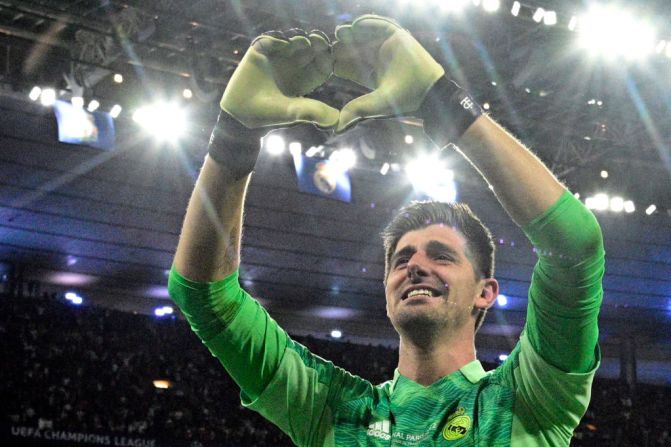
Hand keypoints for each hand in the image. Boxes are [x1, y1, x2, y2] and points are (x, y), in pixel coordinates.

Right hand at [221, 29, 338, 128]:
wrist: (241, 113)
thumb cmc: (269, 115)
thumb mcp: (293, 111)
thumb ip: (312, 111)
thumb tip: (336, 119)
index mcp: (304, 79)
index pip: (321, 65)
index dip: (327, 59)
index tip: (331, 56)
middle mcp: (292, 67)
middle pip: (310, 50)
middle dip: (316, 44)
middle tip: (320, 42)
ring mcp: (276, 58)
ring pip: (293, 41)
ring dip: (300, 39)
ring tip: (304, 41)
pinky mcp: (260, 52)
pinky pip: (271, 39)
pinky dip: (279, 38)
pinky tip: (285, 42)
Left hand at [333, 15, 444, 131]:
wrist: (428, 90)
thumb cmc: (405, 100)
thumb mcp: (377, 104)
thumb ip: (357, 110)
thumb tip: (336, 127)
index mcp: (371, 73)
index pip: (350, 66)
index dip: (337, 62)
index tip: (326, 60)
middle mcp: (378, 59)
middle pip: (355, 48)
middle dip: (342, 46)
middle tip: (329, 43)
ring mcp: (388, 46)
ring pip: (365, 36)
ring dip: (353, 33)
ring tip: (340, 32)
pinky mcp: (399, 36)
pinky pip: (382, 25)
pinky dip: (369, 23)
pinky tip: (356, 25)